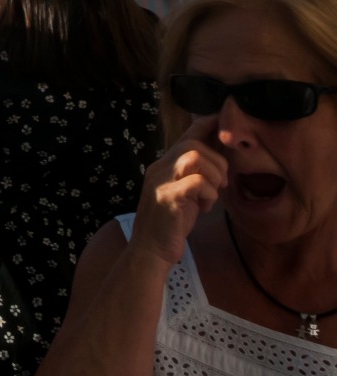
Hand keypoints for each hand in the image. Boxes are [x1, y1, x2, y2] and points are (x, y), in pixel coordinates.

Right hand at [129, 116, 225, 266]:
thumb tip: (221, 160)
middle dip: (217, 160)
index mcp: (164, 165)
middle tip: (221, 183)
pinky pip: (196, 182)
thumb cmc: (171, 224)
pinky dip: (209, 193)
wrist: (150, 251)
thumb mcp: (186, 194)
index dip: (207, 125)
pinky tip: (205, 207)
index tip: (225, 124)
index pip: (186, 135)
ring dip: (214, 175)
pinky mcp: (167, 197)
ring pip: (194, 157)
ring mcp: (160, 181)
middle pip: (192, 144)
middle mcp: (159, 168)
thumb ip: (196, 175)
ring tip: (213, 194)